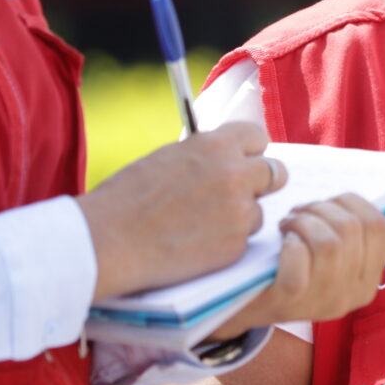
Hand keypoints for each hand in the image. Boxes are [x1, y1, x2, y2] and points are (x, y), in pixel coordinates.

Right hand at [80, 123, 283, 301]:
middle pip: (276, 173)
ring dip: (240, 218)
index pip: (258, 137)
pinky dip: (226, 243)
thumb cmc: (127, 198)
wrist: (108, 241)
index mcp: (216, 146)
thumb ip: (205, 156)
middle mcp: (235, 175)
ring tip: (200, 225)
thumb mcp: (169, 158)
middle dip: (260, 183)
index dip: (250, 152)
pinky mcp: (236, 246)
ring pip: (259, 211)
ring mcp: (240, 213)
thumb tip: (225, 158)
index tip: (242, 161)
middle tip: (238, 194)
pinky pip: (244, 241)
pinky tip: (195, 244)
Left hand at [207, 194, 384, 338]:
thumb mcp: (333, 259)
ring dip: (305, 221)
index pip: (380, 228)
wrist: (243, 307)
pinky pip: (300, 259)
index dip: (353, 203)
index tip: (329, 204)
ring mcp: (321, 302)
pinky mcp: (290, 301)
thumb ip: (369, 244)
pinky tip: (281, 241)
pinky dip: (290, 242)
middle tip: (301, 211)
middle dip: (324, 209)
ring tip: (289, 223)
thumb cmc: (291, 270)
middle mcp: (350, 297)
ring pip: (329, 243)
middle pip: (353, 230)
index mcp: (367, 284)